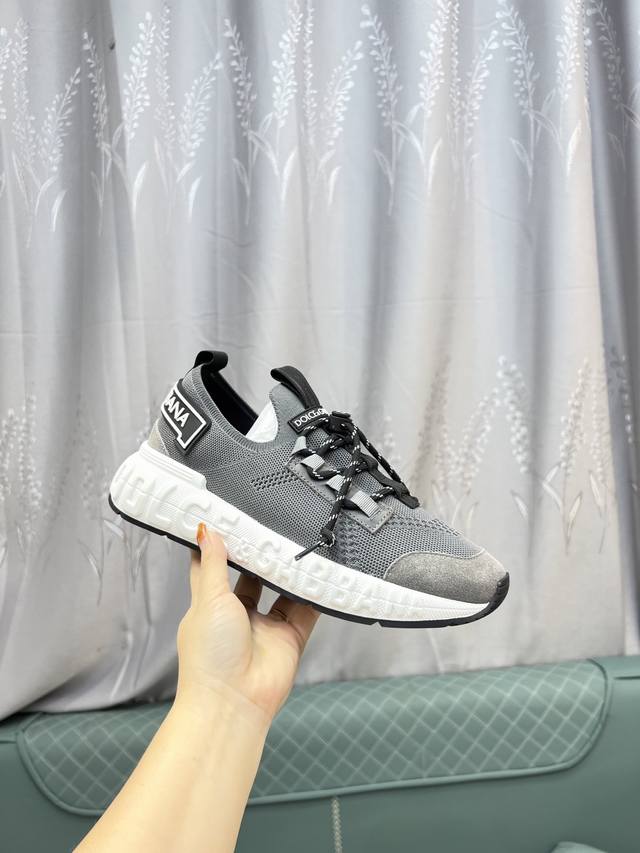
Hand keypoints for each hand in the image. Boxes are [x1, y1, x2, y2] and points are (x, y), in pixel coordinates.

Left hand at [176, 522, 319, 725]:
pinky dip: (314, 594)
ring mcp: (265, 628)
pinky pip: (306, 611)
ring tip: (300, 542)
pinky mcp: (290, 638)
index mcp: (210, 606)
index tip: (229, 519)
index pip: (212, 568)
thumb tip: (205, 531)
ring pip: (281, 591)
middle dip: (262, 556)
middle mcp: (238, 615)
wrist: (235, 702)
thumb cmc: (210, 655)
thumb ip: (213, 565)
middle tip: (275, 525)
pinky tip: (321, 573)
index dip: (219, 546)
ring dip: (289, 573)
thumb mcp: (209, 600)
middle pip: (253, 577)